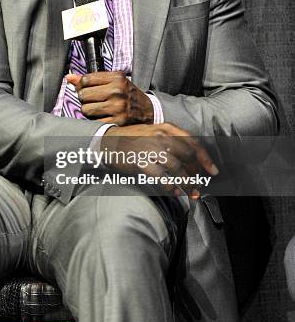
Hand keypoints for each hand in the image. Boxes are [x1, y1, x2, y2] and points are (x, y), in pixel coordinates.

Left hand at [66, 71, 153, 125]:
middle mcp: (117, 91)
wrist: (149, 112)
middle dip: (85, 99)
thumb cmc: (129, 95)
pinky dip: (95, 121)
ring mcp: (117, 107)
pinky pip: (93, 122)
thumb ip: (92, 79)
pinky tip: (103, 117)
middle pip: (83, 95)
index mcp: (117, 78)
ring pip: (86, 109)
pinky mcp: (117, 122)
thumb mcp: (115, 82)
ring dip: (88, 111)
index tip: (88, 89)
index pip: (86, 79)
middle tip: (94, 101)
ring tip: (98, 109)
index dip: (83, 85)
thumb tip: (69, 77)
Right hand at [101, 122, 218, 198]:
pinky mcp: (141, 160)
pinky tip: (174, 191)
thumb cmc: (134, 140)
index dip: (205, 159)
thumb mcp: (154, 133)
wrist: (109, 142)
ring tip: (190, 193)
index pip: (193, 143)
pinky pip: (161, 176)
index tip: (212, 172)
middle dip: (196, 175)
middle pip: (188, 157)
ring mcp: (151, 148)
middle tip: (199, 187)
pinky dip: (170, 186)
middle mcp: (161, 136)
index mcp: (167, 128)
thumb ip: (172, 142)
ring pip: (177, 168)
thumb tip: (192, 162)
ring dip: (186, 183)